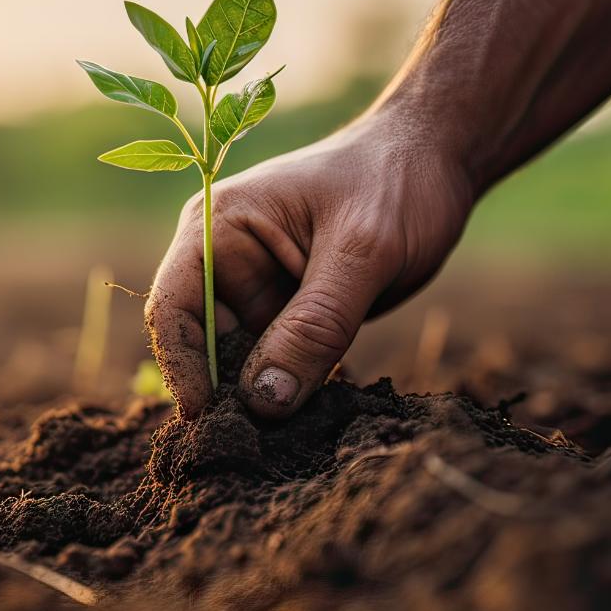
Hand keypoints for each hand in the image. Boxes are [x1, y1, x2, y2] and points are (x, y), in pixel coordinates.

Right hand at [144, 109, 473, 417]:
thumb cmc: (395, 181)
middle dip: (226, 396)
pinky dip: (293, 393)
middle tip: (256, 449)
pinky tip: (313, 421)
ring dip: (262, 401)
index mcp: (219, 228)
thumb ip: (315, 324)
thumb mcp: (362, 251)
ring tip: (288, 442)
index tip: (209, 421)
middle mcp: (227, 264)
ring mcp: (260, 292)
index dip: (182, 367)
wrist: (437, 161)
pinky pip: (280, 366)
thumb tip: (264, 402)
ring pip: (243, 365)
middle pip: (203, 346)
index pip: (173, 308)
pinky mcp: (294, 316)